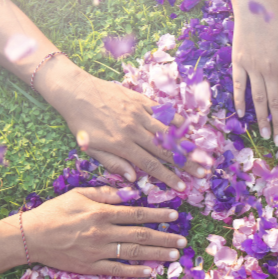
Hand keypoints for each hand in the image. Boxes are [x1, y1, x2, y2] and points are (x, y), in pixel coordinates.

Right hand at [24, 186, 186, 276]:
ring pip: (134, 254)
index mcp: (102, 212)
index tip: (175, 215)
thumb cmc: (55, 212)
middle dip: (165, 237)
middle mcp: (103, 233)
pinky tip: (151, 271)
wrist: (31, 237)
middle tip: (182, 241)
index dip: (158, 214)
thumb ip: (106, 193)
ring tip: (175, 255)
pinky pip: (118, 270)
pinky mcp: (91, 267)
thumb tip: (132, 192)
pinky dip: (136, 271)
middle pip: (141, 235)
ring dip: (157, 254)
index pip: (137, 213)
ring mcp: (98, 252)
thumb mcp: (79, 194)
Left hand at [41, 60, 207, 189]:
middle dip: (185, 164)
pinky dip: (176, 121)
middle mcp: (134, 130)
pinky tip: (187, 129)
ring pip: (167, 132)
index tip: (182, 187)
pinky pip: (162, 112)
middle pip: (165, 150)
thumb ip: (113, 163)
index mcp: (121, 144)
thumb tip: (134, 179)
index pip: (150, 165)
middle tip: (202, 173)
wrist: (75, 91)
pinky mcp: (140, 100)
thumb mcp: (90, 147)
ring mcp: (139, 113)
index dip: (168, 177)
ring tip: (200, 155)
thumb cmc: (81, 123)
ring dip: (185, 145)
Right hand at [231, 0, 277, 145]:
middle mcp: (270, 70)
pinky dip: (240, 100)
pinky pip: (240, 85)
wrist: (255, 2)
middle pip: (275, 103)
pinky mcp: (239, 62)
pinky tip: (241, 114)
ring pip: (258, 99)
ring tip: (264, 135)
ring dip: (262, 119)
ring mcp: (253, 67)